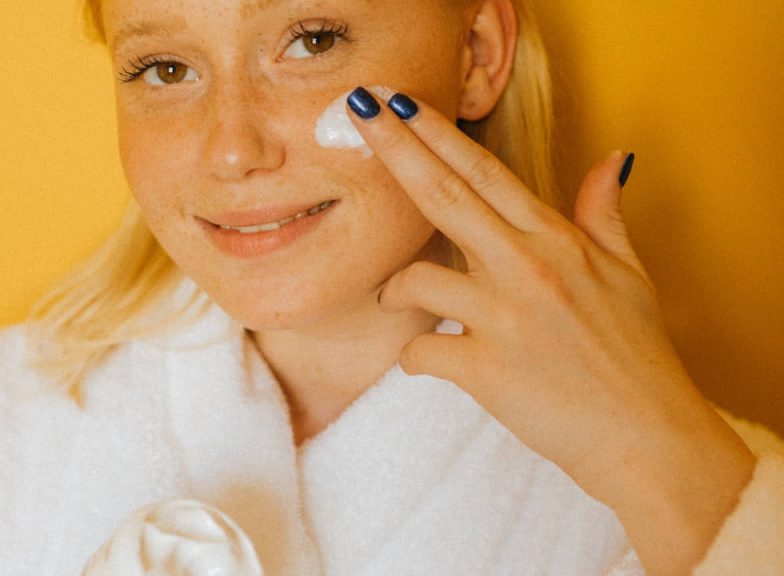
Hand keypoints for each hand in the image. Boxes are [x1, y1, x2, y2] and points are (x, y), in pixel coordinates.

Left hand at [350, 88, 754, 575]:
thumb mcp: (630, 274)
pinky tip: (426, 362)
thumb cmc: (637, 356)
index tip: (401, 103)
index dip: (439, 134)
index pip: (486, 172)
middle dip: (396, 150)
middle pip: (446, 195)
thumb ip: (605, 214)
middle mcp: (527, 267)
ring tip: (396, 301)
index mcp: (556, 240)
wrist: (647, 436)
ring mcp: (505, 317)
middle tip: (359, 113)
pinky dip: (414, 357)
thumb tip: (613, 161)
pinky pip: (420, 351)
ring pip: (417, 279)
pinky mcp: (486, 370)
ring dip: (394, 290)